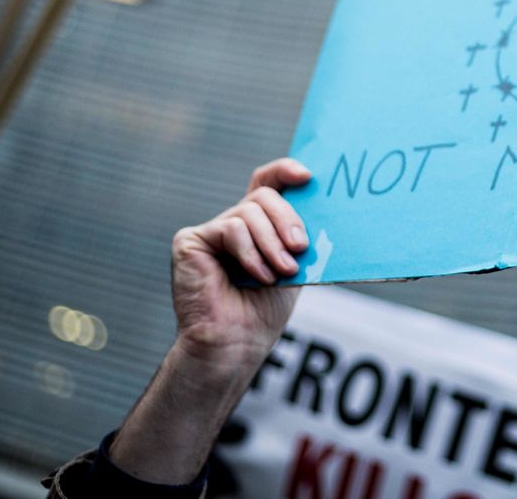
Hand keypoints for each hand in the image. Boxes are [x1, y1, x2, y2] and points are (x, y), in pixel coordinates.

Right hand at [171, 157, 311, 366]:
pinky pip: (230, 228)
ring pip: (249, 212)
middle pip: (264, 196)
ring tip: (283, 270)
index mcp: (257, 226)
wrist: (236, 344)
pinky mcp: (190, 241)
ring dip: (272, 243)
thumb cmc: (263, 311)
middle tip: (300, 246)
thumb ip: (298, 236)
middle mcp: (231, 223)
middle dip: (288, 218)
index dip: (284, 171)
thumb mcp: (293, 265)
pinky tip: (259, 276)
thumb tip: (326, 208)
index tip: (307, 176)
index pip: (267, 183)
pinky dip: (251, 253)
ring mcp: (210, 231)